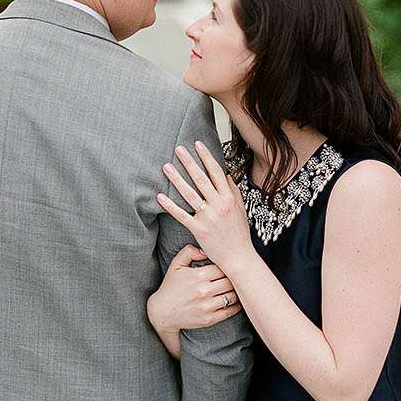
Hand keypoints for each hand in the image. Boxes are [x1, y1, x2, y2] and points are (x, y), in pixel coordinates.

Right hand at [147, 245, 242, 333]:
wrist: (162, 312)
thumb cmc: (171, 286)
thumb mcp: (176, 265)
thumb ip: (189, 251)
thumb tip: (205, 250)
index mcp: (198, 275)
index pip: (224, 267)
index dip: (227, 267)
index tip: (227, 268)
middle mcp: (204, 291)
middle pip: (231, 281)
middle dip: (234, 279)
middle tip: (235, 277)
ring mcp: (207, 306)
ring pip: (233, 296)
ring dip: (235, 292)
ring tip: (234, 289)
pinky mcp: (209, 319)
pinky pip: (231, 310)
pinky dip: (236, 305)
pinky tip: (234, 301)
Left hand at [157, 141, 254, 271]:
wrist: (239, 257)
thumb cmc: (239, 233)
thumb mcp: (240, 209)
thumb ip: (233, 191)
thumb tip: (225, 175)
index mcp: (229, 198)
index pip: (216, 172)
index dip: (206, 156)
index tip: (197, 144)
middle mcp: (219, 205)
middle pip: (201, 179)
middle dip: (189, 162)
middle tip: (178, 149)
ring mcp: (208, 217)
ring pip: (189, 194)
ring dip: (177, 179)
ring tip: (166, 167)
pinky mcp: (199, 229)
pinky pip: (182, 215)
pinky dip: (170, 205)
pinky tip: (160, 196)